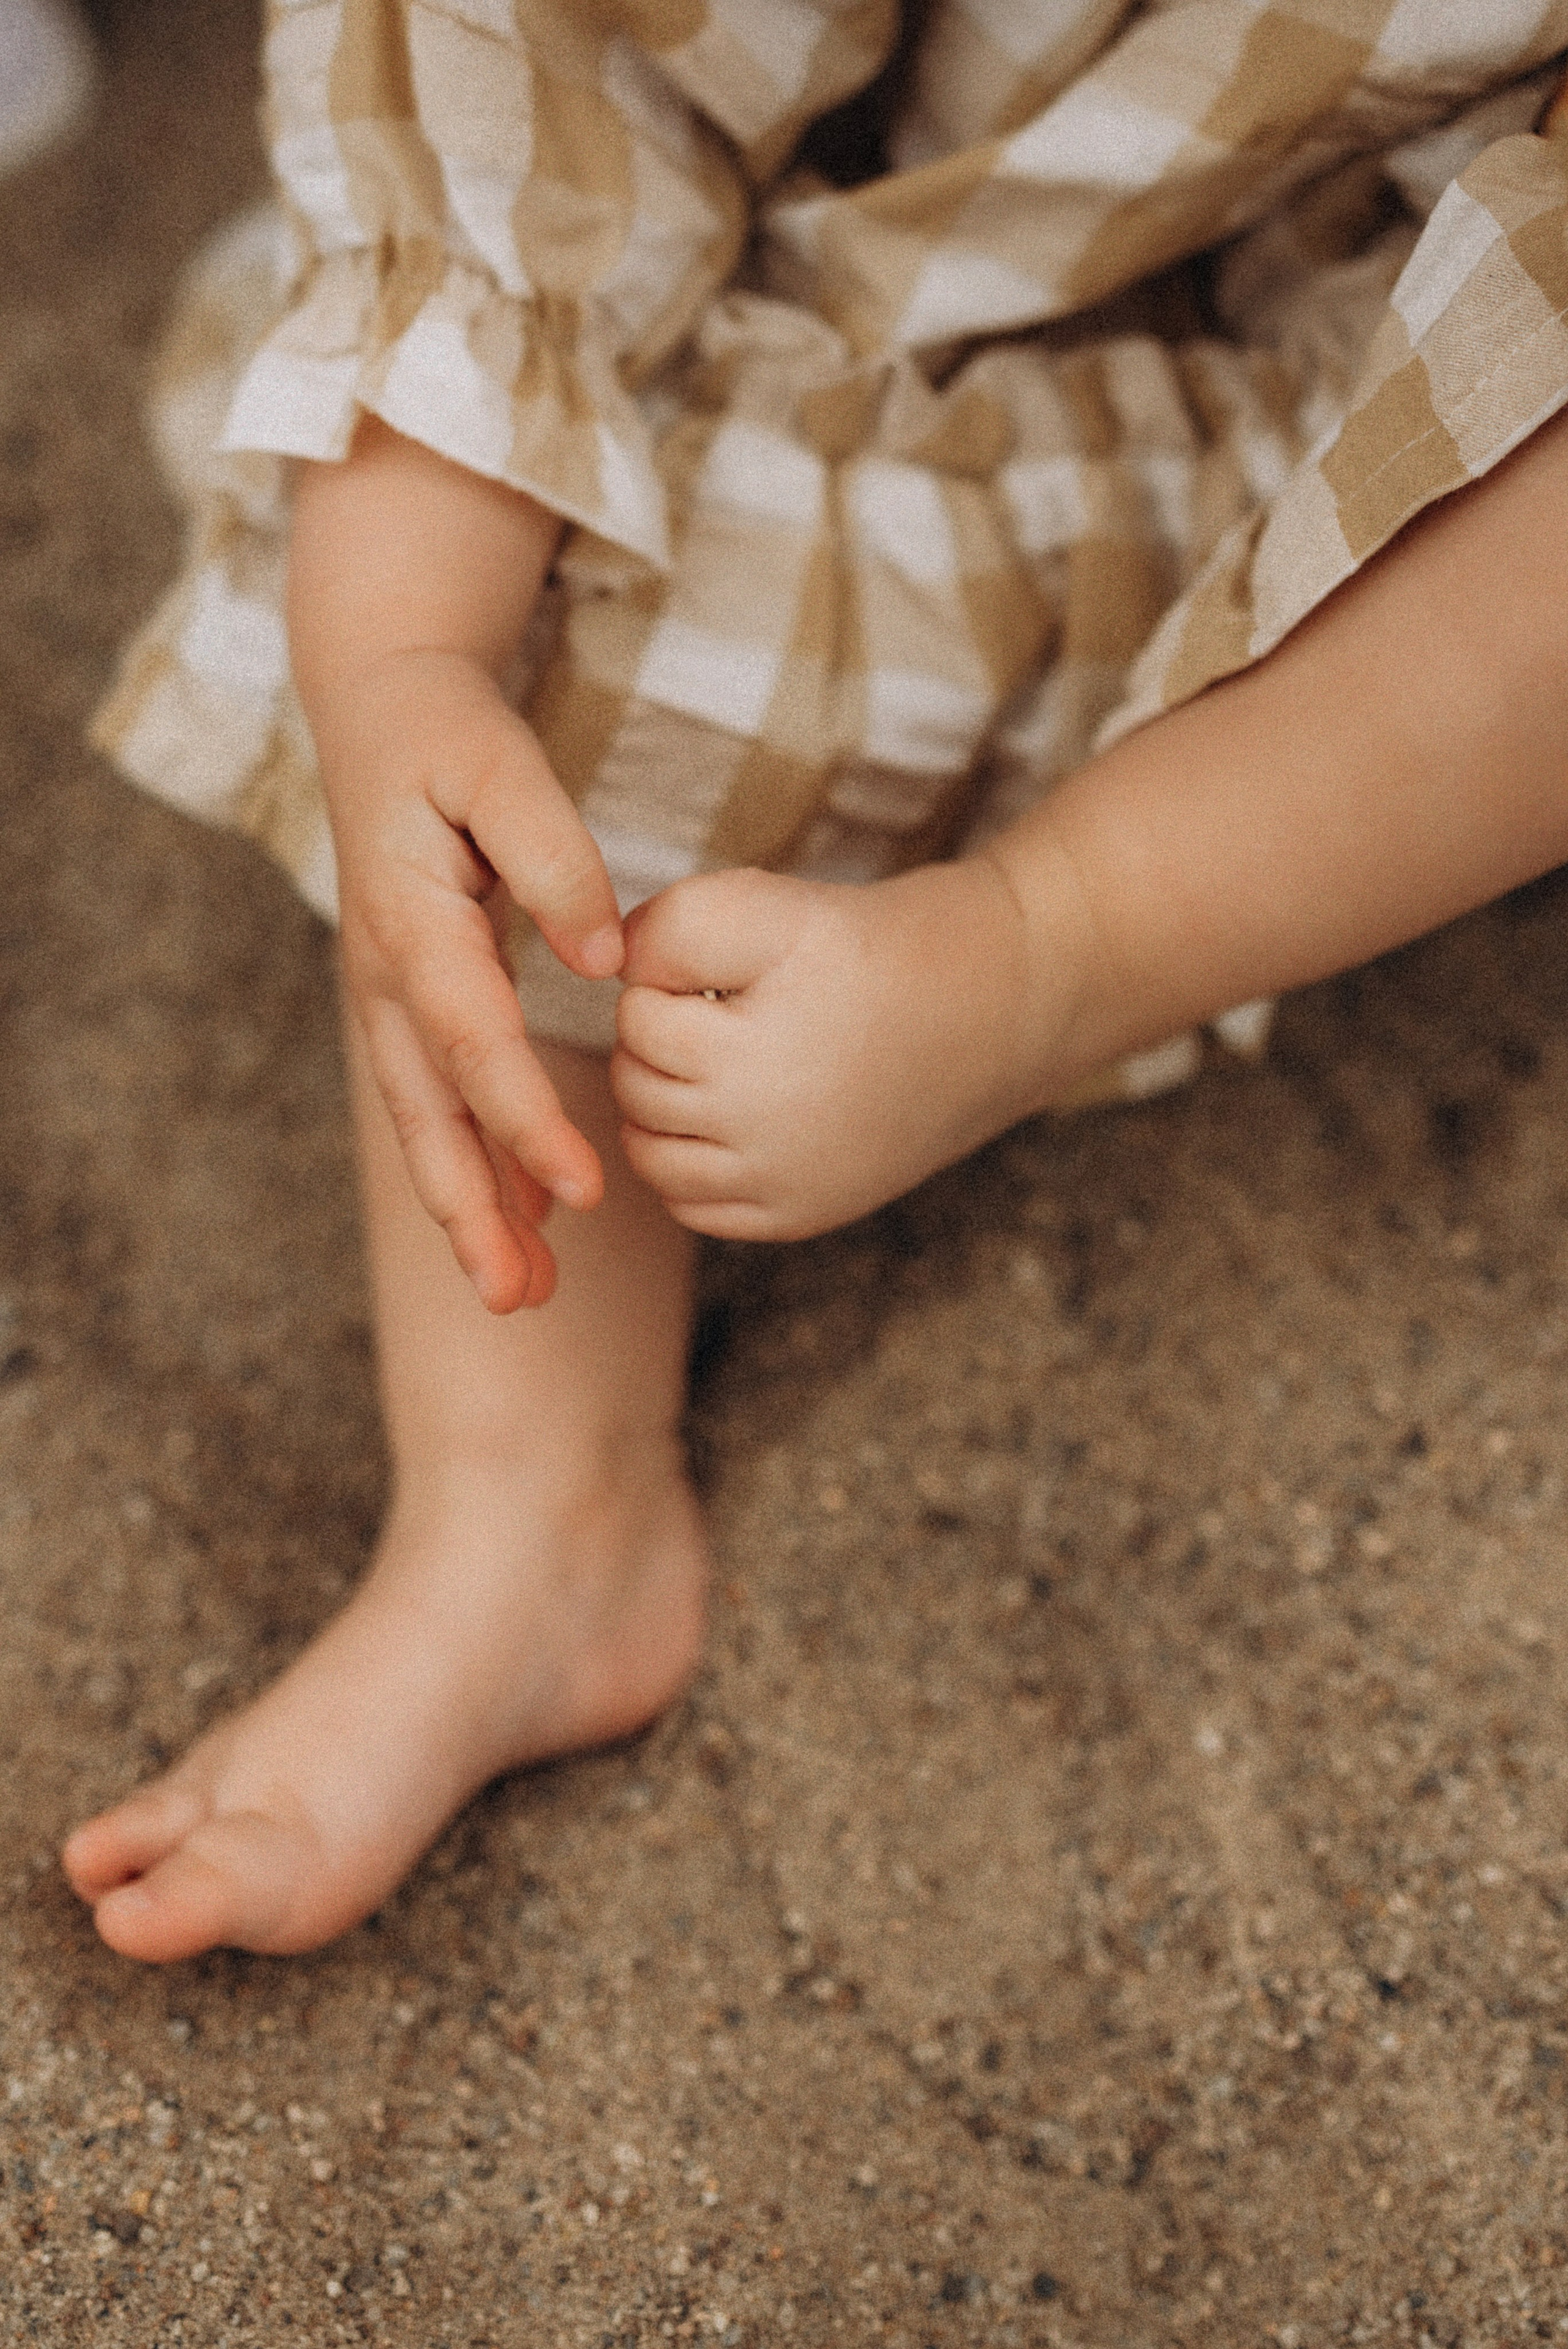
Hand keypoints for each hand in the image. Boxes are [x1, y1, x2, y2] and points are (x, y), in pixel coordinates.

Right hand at [321, 647, 622, 1310]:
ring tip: (520, 1297)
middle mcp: (389, 976)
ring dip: (469, 1212)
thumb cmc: (449, 734)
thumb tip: (604, 956)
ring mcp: (390, 996)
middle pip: (432, 1115)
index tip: (585, 1191)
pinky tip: (518, 1228)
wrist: (377, 710)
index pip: (475, 1041)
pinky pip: (437, 1102)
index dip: (525, 1122)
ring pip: (426, 1125)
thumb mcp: (503, 765)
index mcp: (414, 923)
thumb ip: (553, 856)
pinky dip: (472, 1166)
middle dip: (476, 1211)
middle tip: (523, 1298)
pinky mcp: (408, 1004)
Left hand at [610, 859, 1040, 1240]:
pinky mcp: (798, 1217)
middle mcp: (762, 1136)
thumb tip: (608, 977)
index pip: (636, 1015)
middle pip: (636, 1085)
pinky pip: (691, 1204)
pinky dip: (690, 1161)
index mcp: (748, 1054)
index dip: (671, 974)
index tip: (730, 965)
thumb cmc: (873, 948)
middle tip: (731, 1006)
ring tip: (724, 1055)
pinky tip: (731, 1114)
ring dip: (664, 1099)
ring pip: (649, 1152)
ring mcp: (781, 1187)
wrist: (990, 1013)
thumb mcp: (772, 905)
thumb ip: (669, 928)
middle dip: (664, 1036)